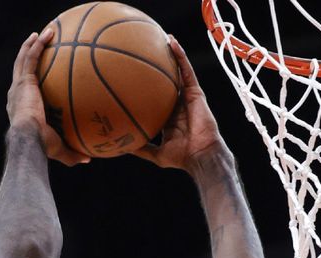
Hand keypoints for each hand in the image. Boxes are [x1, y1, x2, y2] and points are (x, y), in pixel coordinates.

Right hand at [7, 30, 90, 166]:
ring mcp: (19, 86)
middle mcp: (16, 95)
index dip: (28, 82)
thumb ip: (72, 153)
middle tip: (37, 47)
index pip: (24, 92)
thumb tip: (87, 159)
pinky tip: (47, 34)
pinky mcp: (24, 81)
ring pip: (23, 59)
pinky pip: (31, 57)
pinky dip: (37, 45)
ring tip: (41, 34)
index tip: (36, 77)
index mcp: (21, 109)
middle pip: (21, 70)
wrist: (29, 140)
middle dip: (28, 57)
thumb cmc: (41, 148)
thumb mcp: (59, 150)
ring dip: (32, 45)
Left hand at [132, 36, 226, 172]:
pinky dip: (180, 56)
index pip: (156, 98)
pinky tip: (172, 42)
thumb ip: (141, 149)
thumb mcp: (155, 154)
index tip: (134, 77)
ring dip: (171, 54)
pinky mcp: (195, 92)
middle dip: (159, 67)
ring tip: (161, 38)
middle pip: (167, 81)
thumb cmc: (181, 157)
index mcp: (168, 117)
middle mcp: (177, 104)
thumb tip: (121, 148)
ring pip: (178, 71)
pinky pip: (186, 71)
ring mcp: (186, 97)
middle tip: (146, 52)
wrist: (200, 155)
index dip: (148, 87)